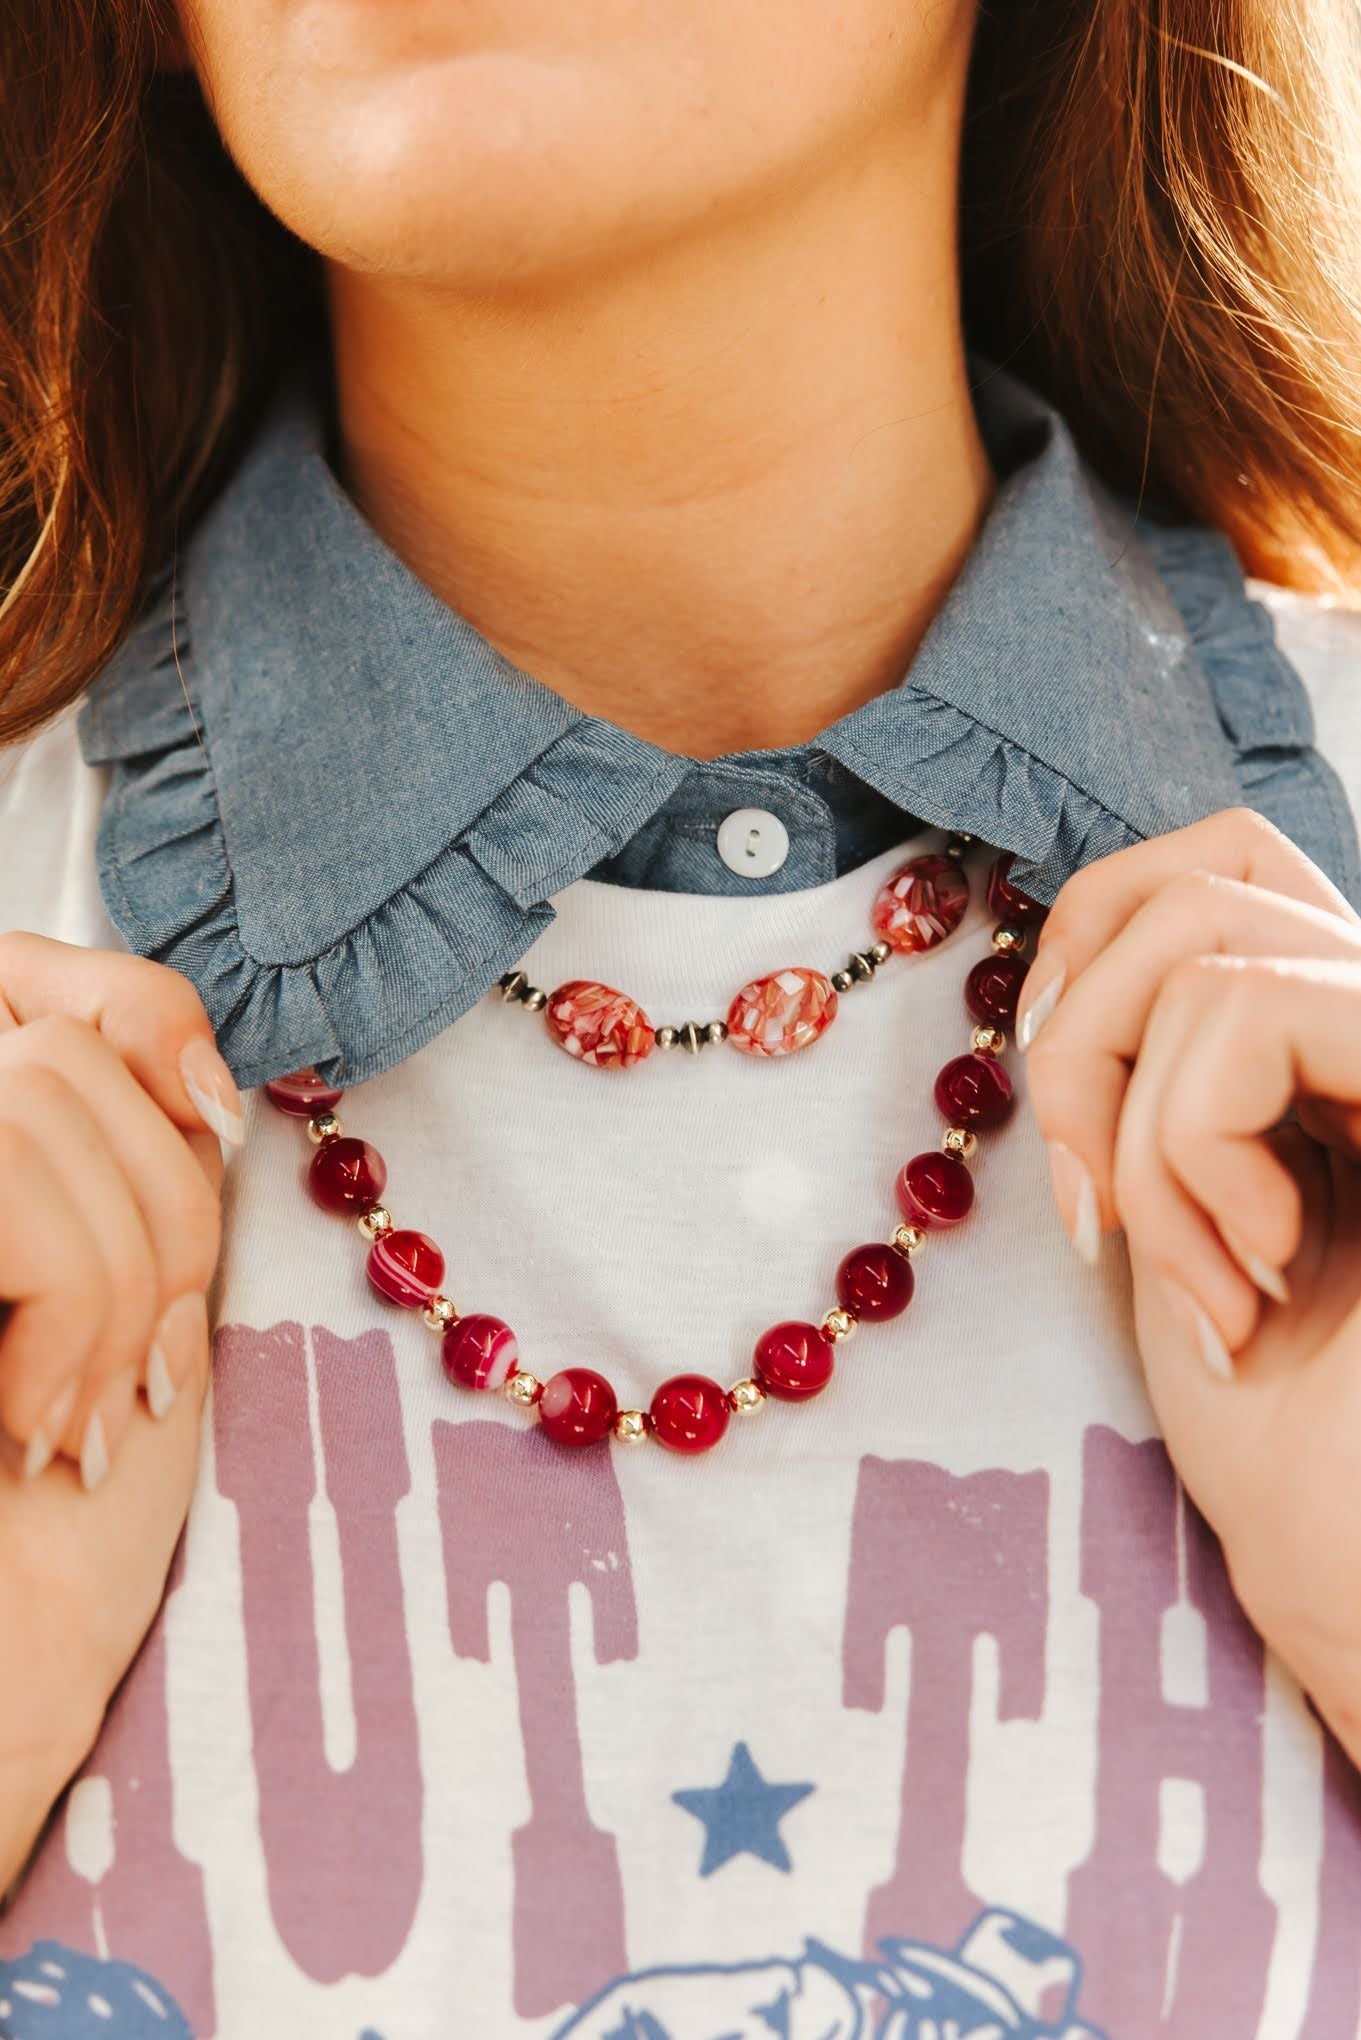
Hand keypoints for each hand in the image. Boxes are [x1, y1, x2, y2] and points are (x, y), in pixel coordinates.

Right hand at [0, 933, 240, 1893]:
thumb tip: (205, 1078)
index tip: (210, 1119)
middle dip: (157, 1208)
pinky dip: (73, 1321)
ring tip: (77, 1409)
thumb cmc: (56, 1493)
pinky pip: (26, 1208)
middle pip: (67, 1054)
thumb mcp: (123, 1285)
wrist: (5, 1645)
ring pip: (50, 1112)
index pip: (39, 970)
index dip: (143, 1016)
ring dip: (116, 1282)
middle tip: (137, 1362)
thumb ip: (130, 1156)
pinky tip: (35, 1423)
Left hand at [1015, 807, 1360, 1758]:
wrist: (1360, 1578)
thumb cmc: (1278, 1427)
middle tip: (1090, 1199)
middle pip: (1209, 866)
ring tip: (1196, 1287)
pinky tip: (1247, 1287)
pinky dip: (1187, 1156)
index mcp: (1347, 1042)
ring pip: (1208, 942)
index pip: (1219, 865)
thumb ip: (1158, 1076)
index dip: (1094, 938)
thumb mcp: (1182, 1209)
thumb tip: (1058, 970)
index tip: (1059, 1119)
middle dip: (1085, 1025)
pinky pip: (1248, 1017)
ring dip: (1136, 1132)